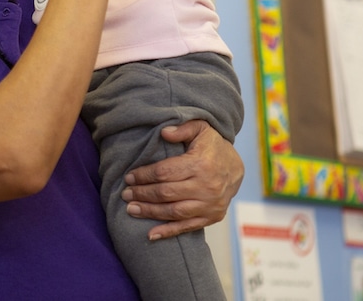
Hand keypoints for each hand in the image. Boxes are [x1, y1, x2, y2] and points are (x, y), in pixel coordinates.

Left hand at [122, 120, 243, 240]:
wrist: (237, 167)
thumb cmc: (213, 146)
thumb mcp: (201, 129)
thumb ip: (182, 129)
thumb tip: (164, 133)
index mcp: (201, 164)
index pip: (165, 172)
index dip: (144, 175)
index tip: (129, 177)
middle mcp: (206, 187)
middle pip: (166, 193)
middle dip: (142, 194)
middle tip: (125, 194)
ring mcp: (210, 205)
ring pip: (173, 212)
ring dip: (149, 212)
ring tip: (131, 209)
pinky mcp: (212, 217)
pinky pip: (187, 227)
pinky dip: (168, 232)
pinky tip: (150, 234)